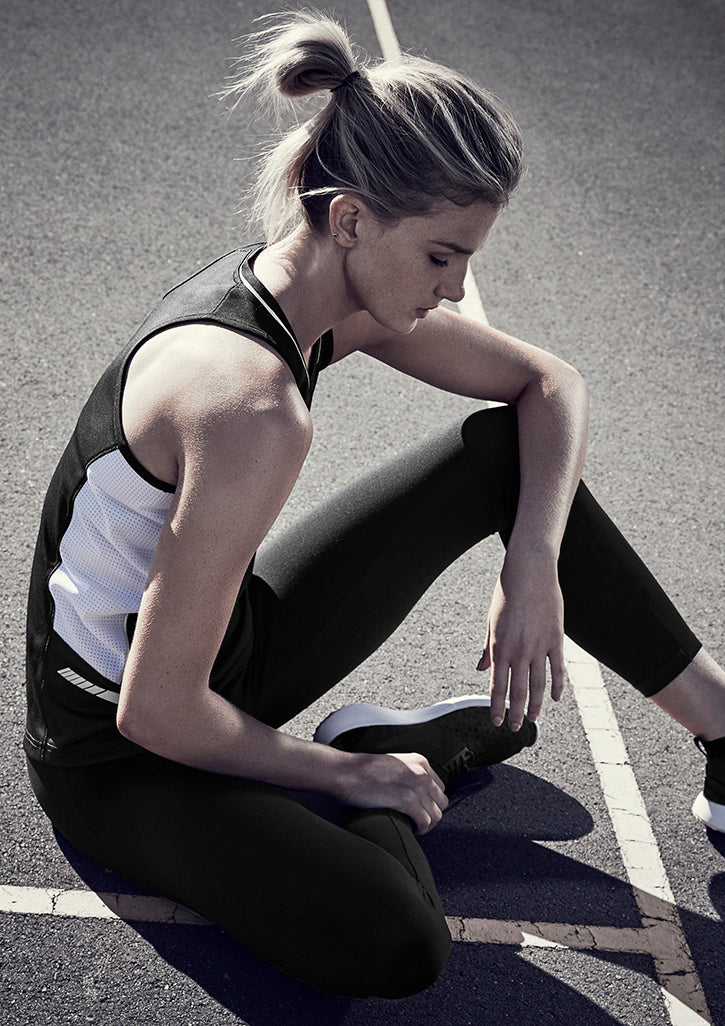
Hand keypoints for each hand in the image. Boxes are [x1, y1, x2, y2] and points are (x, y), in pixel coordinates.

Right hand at [338, 751, 448, 834]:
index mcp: (420, 761)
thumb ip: (410, 775)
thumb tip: (419, 794)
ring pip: (436, 814)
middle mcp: (421, 772)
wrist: (346, 772)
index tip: (421, 809)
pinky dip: (420, 829)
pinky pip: (425, 821)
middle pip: (441, 802)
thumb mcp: (395, 765)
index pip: (440, 787)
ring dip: (426, 824)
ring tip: (414, 826)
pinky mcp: (406, 800)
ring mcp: (415, 786)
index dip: (431, 801)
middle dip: (431, 813)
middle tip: (418, 820)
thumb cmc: (363, 771)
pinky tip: (411, 828)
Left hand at [477, 554, 565, 730]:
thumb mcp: (491, 621)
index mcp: (500, 646)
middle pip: (518, 691)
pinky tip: (556, 699)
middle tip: (514, 728)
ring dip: (536, 705)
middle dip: (515, 713)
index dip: (496, 707)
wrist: (530, 571)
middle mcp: (519, 650)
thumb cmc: (507, 594)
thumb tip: (483, 670)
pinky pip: (558, 669)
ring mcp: (539, 646)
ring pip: (538, 685)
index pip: (497, 686)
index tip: (495, 722)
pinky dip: (558, 686)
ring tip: (533, 719)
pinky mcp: (556, 639)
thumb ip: (488, 649)